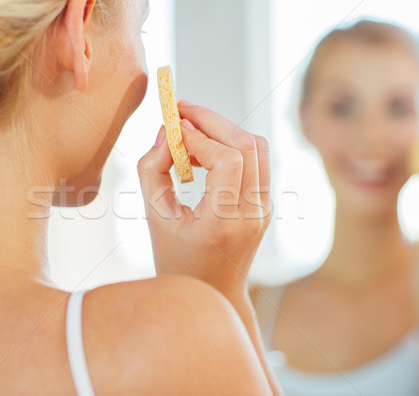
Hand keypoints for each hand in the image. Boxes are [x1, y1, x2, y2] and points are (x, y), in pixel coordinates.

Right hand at [137, 101, 270, 298]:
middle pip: (247, 145)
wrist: (213, 291)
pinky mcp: (266, 204)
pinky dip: (232, 145)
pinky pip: (256, 160)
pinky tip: (205, 151)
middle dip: (213, 120)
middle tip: (182, 111)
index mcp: (225, 222)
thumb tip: (167, 132)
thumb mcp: (154, 217)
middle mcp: (253, 214)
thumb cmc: (177, 259)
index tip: (173, 124)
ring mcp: (265, 209)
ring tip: (190, 134)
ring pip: (257, 147)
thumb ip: (152, 171)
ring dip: (224, 130)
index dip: (199, 135)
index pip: (227, 160)